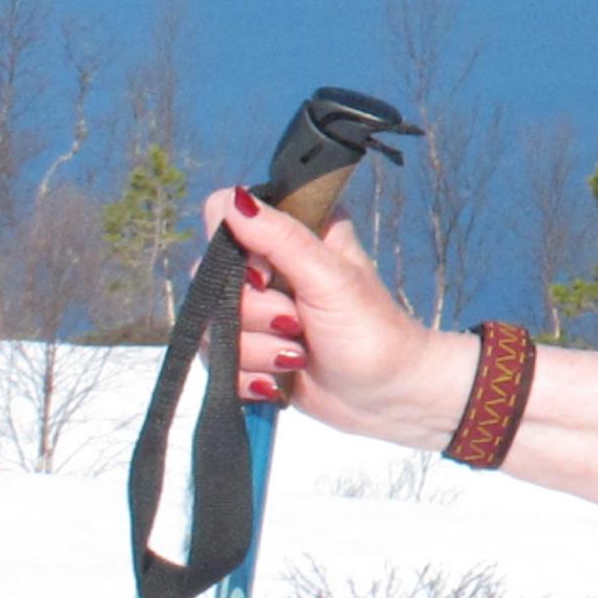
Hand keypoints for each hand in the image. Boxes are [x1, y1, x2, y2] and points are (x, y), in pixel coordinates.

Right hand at [203, 185, 475, 453]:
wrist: (387, 396)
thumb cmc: (372, 331)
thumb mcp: (331, 278)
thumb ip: (282, 238)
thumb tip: (233, 201)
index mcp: (293, 233)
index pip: (225, 216)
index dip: (238, 250)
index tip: (270, 277)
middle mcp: (267, 267)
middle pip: (210, 277)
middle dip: (256, 314)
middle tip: (298, 323)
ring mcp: (253, 311)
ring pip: (211, 325)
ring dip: (257, 351)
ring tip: (299, 354)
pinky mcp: (245, 350)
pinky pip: (214, 361)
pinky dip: (248, 377)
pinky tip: (280, 380)